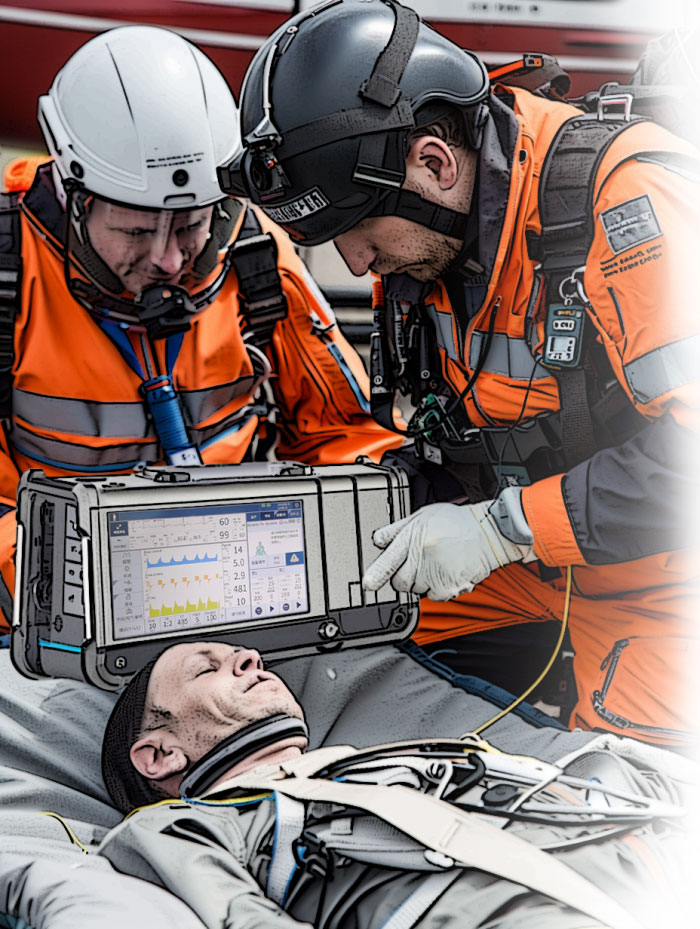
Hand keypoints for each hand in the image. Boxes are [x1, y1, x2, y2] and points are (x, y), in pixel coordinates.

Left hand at [362, 501, 534, 600]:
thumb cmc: (457, 523)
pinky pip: (432, 596)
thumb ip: (397, 529)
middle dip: (403, 575)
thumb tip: (378, 540)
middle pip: (399, 581)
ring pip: (415, 589)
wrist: (488, 533)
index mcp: (413, 538)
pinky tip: (445, 572)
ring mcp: (435, 574)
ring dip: (420, 581)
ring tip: (435, 564)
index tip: (368, 583)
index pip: (389, 559)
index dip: (376, 573)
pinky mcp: (448, 587)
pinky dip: (436, 588)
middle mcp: (422, 557)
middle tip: (417, 562)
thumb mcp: (422, 516)